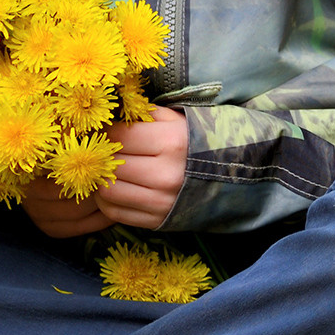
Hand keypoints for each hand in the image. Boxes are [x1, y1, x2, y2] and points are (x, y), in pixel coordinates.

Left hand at [20, 108, 187, 237]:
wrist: (231, 177)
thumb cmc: (198, 143)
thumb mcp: (178, 120)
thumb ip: (146, 115)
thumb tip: (113, 114)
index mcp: (171, 143)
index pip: (119, 135)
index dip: (109, 132)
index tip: (110, 132)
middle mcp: (165, 174)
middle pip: (111, 163)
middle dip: (105, 156)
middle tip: (108, 152)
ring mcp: (160, 201)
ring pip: (107, 190)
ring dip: (102, 179)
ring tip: (110, 171)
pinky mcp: (156, 220)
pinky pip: (114, 212)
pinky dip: (107, 200)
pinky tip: (117, 188)